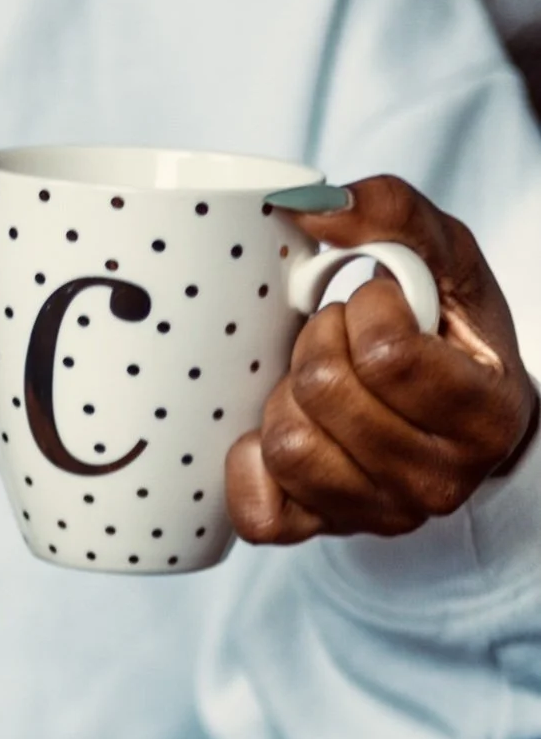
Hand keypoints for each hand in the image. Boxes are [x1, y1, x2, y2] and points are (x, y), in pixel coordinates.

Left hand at [226, 174, 538, 543]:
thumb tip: (304, 203)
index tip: (378, 305)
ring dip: (287, 398)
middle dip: (319, 345)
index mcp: (486, 416)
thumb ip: (393, 215)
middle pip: (325, 394)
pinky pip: (258, 513)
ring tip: (316, 385)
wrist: (452, 418)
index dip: (365, 311)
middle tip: (339, 341)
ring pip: (288, 446)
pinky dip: (252, 463)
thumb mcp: (446, 260)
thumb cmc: (448, 335)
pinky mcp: (322, 534)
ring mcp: (379, 516)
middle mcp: (438, 481)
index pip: (387, 356)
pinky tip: (279, 431)